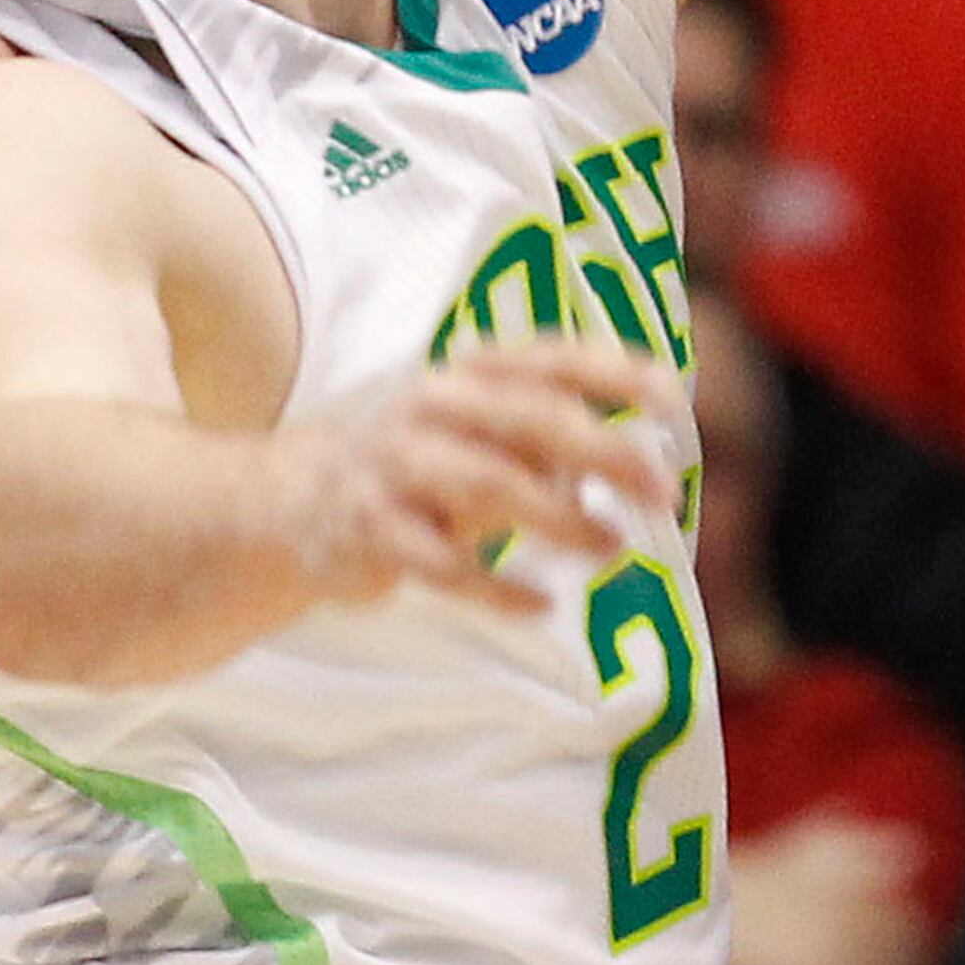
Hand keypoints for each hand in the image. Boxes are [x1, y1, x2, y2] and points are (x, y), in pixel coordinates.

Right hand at [274, 340, 676, 614]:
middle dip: (606, 452)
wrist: (290, 501)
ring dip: (561, 518)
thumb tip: (641, 466)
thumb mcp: (480, 435)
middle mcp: (436, 405)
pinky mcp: (371, 528)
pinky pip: (444, 563)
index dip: (619, 375)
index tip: (675, 404)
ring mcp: (398, 464)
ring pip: (491, 483)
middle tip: (664, 491)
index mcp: (473, 372)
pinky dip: (497, 587)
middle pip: (533, 418)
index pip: (555, 359)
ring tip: (613, 548)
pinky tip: (540, 604)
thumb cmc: (416, 465)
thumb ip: (550, 442)